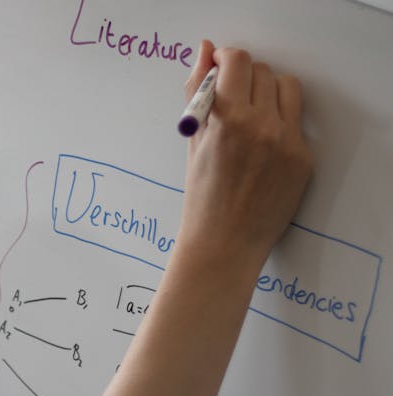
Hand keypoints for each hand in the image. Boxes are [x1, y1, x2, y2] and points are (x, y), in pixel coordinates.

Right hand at [179, 40, 313, 270]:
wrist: (223, 244)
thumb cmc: (200, 197)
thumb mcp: (191, 142)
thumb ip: (197, 93)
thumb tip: (205, 52)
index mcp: (228, 120)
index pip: (237, 62)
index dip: (226, 59)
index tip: (219, 67)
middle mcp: (262, 126)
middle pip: (261, 71)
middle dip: (244, 78)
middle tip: (231, 100)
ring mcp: (287, 142)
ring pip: (286, 88)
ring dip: (267, 92)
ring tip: (251, 117)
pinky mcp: (303, 157)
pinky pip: (296, 122)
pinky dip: (279, 124)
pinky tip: (261, 148)